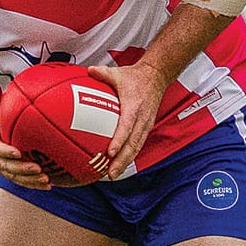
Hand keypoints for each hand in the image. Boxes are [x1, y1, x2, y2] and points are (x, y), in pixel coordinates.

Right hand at [0, 82, 51, 188]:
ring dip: (31, 181)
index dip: (6, 152)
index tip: (18, 153)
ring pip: (16, 178)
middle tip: (38, 169)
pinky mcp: (12, 174)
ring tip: (46, 180)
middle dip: (23, 170)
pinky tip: (49, 185)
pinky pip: (23, 181)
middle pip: (7, 167)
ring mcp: (3, 168)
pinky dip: (34, 184)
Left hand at [87, 62, 164, 178]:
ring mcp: (145, 124)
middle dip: (122, 160)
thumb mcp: (118, 73)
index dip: (119, 140)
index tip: (111, 151)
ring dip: (125, 162)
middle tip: (110, 173)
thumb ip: (102, 73)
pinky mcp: (146, 127)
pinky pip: (138, 144)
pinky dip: (129, 156)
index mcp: (134, 105)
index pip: (127, 125)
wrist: (156, 77)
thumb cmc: (136, 77)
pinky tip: (119, 165)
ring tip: (113, 174)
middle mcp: (142, 118)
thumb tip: (89, 71)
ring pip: (136, 147)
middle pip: (133, 143)